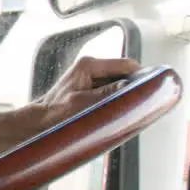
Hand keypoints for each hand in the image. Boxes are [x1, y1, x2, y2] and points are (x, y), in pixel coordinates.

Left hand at [27, 56, 141, 131]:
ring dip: (123, 97)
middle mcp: (90, 68)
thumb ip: (108, 94)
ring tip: (127, 110)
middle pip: (124, 74)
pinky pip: (109, 93)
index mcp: (89, 65)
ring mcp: (90, 78)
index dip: (141, 76)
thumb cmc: (54, 113)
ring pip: (118, 84)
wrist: (37, 124)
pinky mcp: (89, 90)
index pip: (126, 65)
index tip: (152, 89)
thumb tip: (132, 89)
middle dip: (132, 88)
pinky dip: (114, 101)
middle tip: (140, 104)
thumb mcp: (84, 104)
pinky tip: (116, 112)